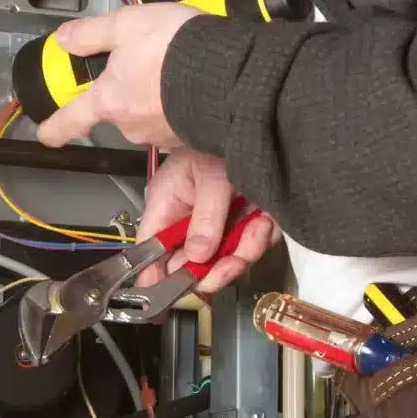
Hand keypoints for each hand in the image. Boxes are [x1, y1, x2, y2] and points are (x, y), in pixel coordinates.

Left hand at [36, 3, 203, 149]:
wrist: (228, 74)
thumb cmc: (177, 51)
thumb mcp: (126, 25)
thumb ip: (91, 34)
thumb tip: (65, 39)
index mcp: (109, 100)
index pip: (71, 120)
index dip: (54, 128)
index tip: (45, 134)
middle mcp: (130, 124)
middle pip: (116, 108)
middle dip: (126, 87)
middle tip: (145, 60)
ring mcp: (160, 133)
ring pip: (147, 112)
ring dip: (155, 93)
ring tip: (173, 66)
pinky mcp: (187, 136)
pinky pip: (174, 118)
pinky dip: (177, 102)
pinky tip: (190, 81)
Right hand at [138, 151, 279, 294]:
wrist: (256, 124)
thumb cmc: (221, 137)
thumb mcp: (212, 178)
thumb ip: (206, 219)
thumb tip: (197, 257)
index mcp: (167, 203)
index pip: (151, 248)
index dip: (156, 274)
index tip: (168, 293)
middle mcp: (188, 218)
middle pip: (193, 262)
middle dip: (217, 266)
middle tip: (233, 263)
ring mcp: (215, 221)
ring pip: (225, 258)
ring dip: (245, 250)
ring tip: (258, 227)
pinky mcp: (240, 221)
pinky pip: (249, 245)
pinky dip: (261, 238)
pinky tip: (265, 220)